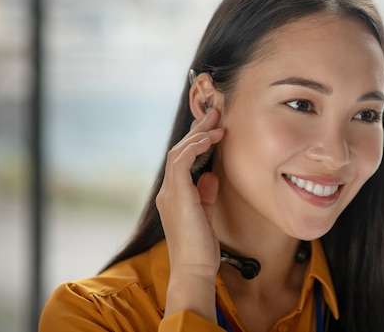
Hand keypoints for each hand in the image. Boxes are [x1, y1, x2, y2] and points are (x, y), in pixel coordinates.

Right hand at [156, 108, 223, 319]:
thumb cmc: (201, 248)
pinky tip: (210, 140)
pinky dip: (195, 148)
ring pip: (178, 152)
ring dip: (198, 135)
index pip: (182, 159)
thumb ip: (206, 193)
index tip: (213, 126)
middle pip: (179, 150)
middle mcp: (168, 191)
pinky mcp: (177, 196)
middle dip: (198, 130)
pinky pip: (181, 162)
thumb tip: (211, 175)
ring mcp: (169, 193)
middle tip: (215, 114)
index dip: (196, 140)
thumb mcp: (205, 214)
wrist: (194, 269)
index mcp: (174, 195)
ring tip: (216, 122)